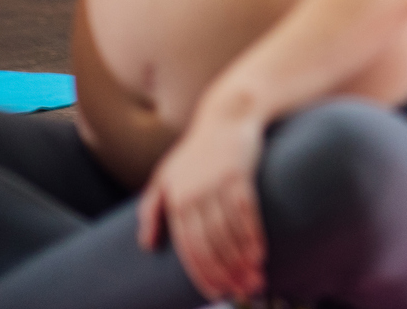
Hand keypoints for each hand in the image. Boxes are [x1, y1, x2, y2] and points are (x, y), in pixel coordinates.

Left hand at [137, 104, 268, 304]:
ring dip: (242, 259)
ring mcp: (217, 183)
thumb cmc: (194, 150)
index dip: (202, 273)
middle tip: (241, 291)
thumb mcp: (165, 175)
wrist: (225, 116)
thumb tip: (146, 246)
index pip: (189, 247)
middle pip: (211, 243)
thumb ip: (152, 210)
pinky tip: (260, 253)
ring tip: (254, 279)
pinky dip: (253, 235)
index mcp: (176, 200)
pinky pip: (247, 211)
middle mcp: (194, 194)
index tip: (216, 293)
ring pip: (229, 231)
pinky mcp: (239, 174)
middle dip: (226, 271)